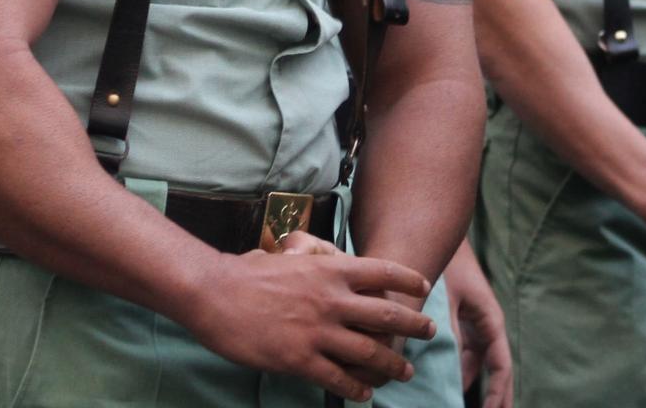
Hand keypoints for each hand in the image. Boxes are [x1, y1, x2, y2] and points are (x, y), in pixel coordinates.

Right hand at [181, 234, 435, 402]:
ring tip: (406, 369)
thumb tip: (312, 251)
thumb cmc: (247, 272)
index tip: (424, 286)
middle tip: (430, 331)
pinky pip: (338, 378)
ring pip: (369, 351)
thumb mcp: (288, 256)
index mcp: (330, 268)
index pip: (382, 271)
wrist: (216, 293)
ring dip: (393, 363)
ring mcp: (318, 330)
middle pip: (387, 313)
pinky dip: (356, 388)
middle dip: (413, 324)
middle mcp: (332, 298)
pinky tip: (366, 394)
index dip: (408, 279)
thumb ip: (310, 258)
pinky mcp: (300, 358)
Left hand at [445, 239, 511, 406]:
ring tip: (453, 405)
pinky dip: (451, 368)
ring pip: (472, 364)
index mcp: (491, 322)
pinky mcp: (456, 322)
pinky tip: (436, 382)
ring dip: (465, 383)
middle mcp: (484, 327)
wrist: (434, 236)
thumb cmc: (447, 265)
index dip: (498, 393)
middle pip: (493, 371)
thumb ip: (452, 332)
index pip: (501, 367)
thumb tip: (449, 369)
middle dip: (493, 397)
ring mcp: (471, 325)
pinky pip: (457, 353)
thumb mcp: (450, 300)